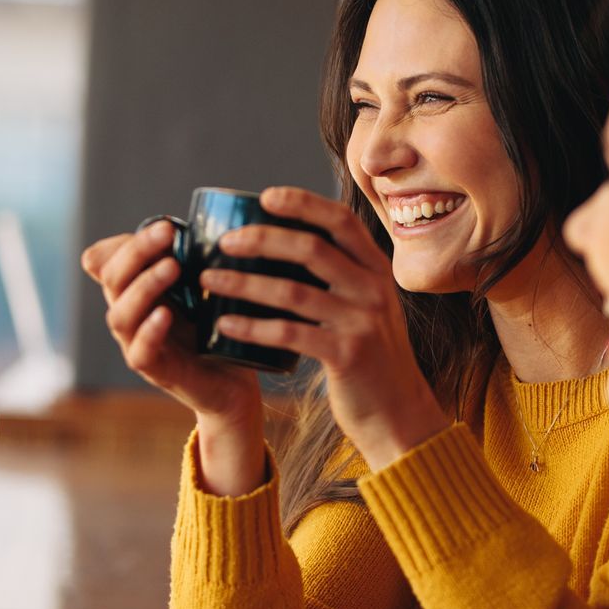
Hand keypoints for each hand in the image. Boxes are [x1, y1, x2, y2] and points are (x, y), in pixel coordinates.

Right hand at [81, 223, 264, 492]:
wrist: (235, 383)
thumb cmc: (219, 328)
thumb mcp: (206, 286)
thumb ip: (197, 256)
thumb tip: (208, 215)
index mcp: (137, 291)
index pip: (111, 260)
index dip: (127, 243)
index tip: (165, 225)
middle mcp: (130, 315)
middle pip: (112, 280)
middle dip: (137, 253)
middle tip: (167, 233)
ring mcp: (138, 344)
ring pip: (121, 314)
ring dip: (144, 286)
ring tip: (171, 267)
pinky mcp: (156, 371)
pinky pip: (140, 351)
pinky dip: (150, 332)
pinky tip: (165, 314)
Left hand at [202, 188, 449, 470]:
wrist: (399, 412)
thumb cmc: (370, 358)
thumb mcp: (368, 308)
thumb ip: (342, 278)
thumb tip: (284, 246)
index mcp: (377, 271)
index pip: (341, 221)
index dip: (303, 203)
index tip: (265, 197)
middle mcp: (373, 290)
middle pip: (312, 248)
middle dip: (263, 239)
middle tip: (224, 242)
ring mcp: (361, 322)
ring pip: (293, 291)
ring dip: (244, 283)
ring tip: (209, 280)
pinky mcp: (346, 355)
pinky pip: (289, 334)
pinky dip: (252, 327)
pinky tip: (224, 325)